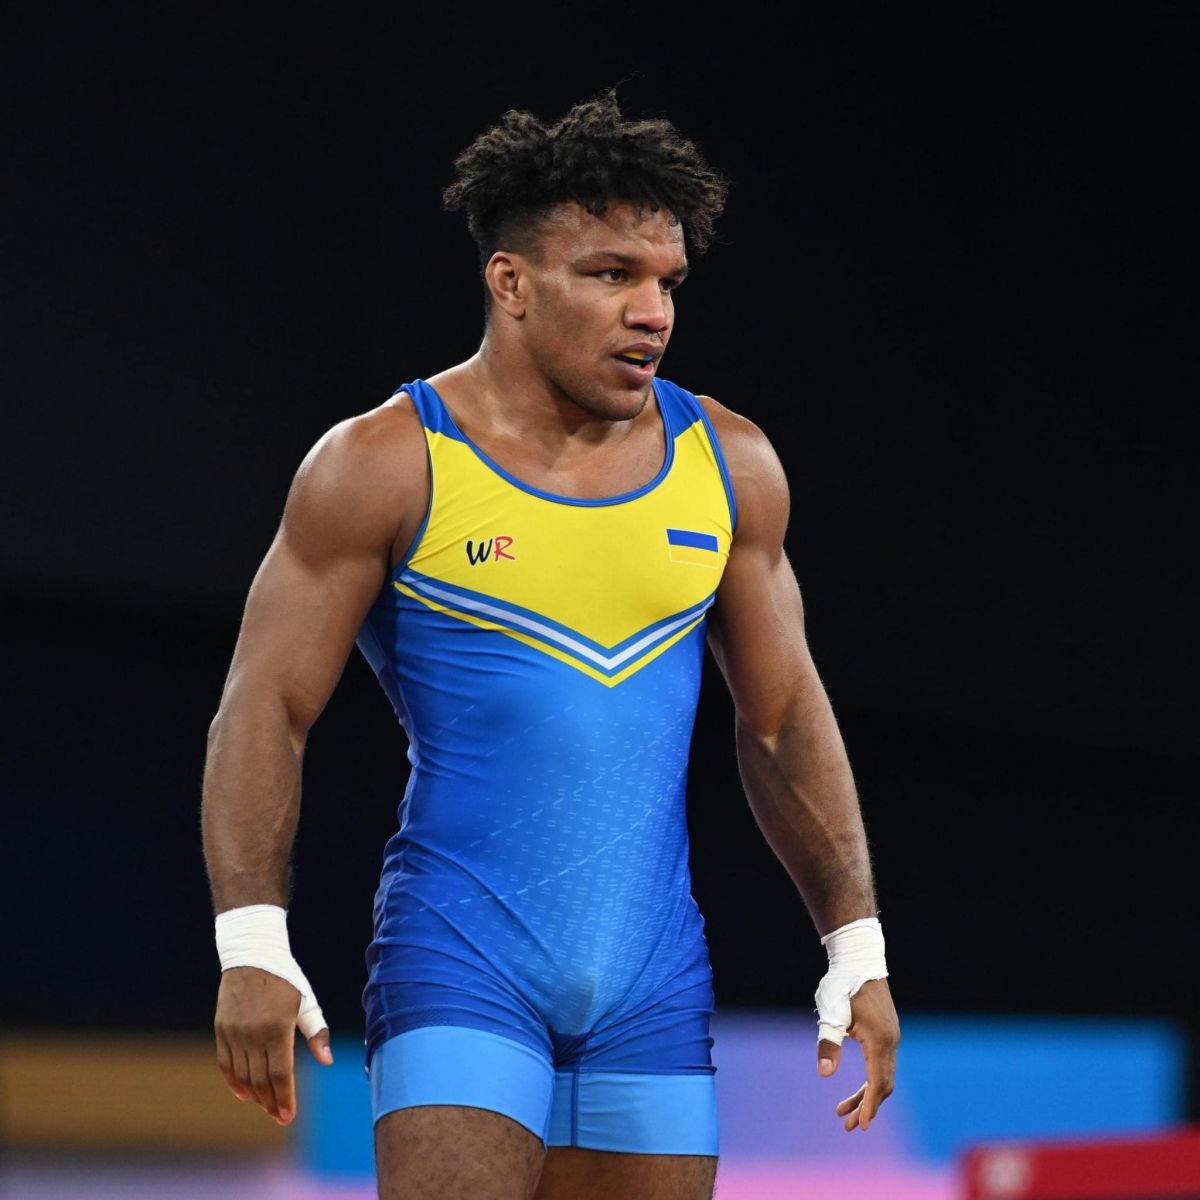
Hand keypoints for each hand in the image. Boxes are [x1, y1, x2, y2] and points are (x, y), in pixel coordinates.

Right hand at [214, 966, 332, 1125]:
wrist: (253, 956)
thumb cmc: (287, 980)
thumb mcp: (306, 1002)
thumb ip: (317, 1033)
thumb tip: (327, 1061)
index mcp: (278, 1028)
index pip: (280, 1074)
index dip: (284, 1098)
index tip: (287, 1116)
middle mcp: (253, 1034)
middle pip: (260, 1080)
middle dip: (270, 1101)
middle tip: (278, 1114)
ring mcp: (234, 1033)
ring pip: (241, 1076)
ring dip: (253, 1094)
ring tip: (265, 1104)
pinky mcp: (221, 1030)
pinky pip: (225, 1064)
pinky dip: (234, 1081)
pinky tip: (243, 1092)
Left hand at [817, 977, 898, 1131]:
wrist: (858, 958)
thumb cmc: (842, 984)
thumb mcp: (831, 1013)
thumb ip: (828, 1043)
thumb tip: (824, 1074)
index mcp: (879, 1040)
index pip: (878, 1083)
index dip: (868, 1107)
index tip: (860, 1126)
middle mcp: (891, 1041)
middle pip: (883, 1085)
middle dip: (866, 1107)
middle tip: (846, 1126)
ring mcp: (892, 1037)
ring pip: (883, 1075)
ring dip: (867, 1095)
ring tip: (842, 1111)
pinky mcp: (888, 1032)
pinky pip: (882, 1064)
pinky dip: (870, 1079)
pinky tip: (857, 1086)